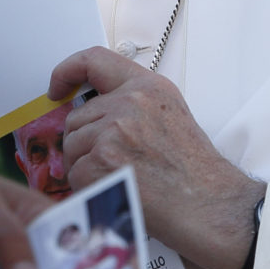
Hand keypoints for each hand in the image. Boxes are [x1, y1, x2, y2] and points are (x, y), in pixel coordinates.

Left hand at [48, 46, 264, 268]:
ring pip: (72, 145)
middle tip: (115, 164)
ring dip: (85, 166)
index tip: (57, 89)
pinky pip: (75, 173)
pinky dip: (88, 187)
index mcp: (146, 86)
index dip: (66, 71)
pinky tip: (116, 191)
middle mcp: (129, 102)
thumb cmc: (193, 170)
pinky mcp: (102, 161)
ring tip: (121, 179)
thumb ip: (131, 102)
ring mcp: (113, 131)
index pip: (93, 60)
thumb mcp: (168, 114)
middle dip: (84, 142)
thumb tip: (90, 109)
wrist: (212, 208)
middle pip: (77, 117)